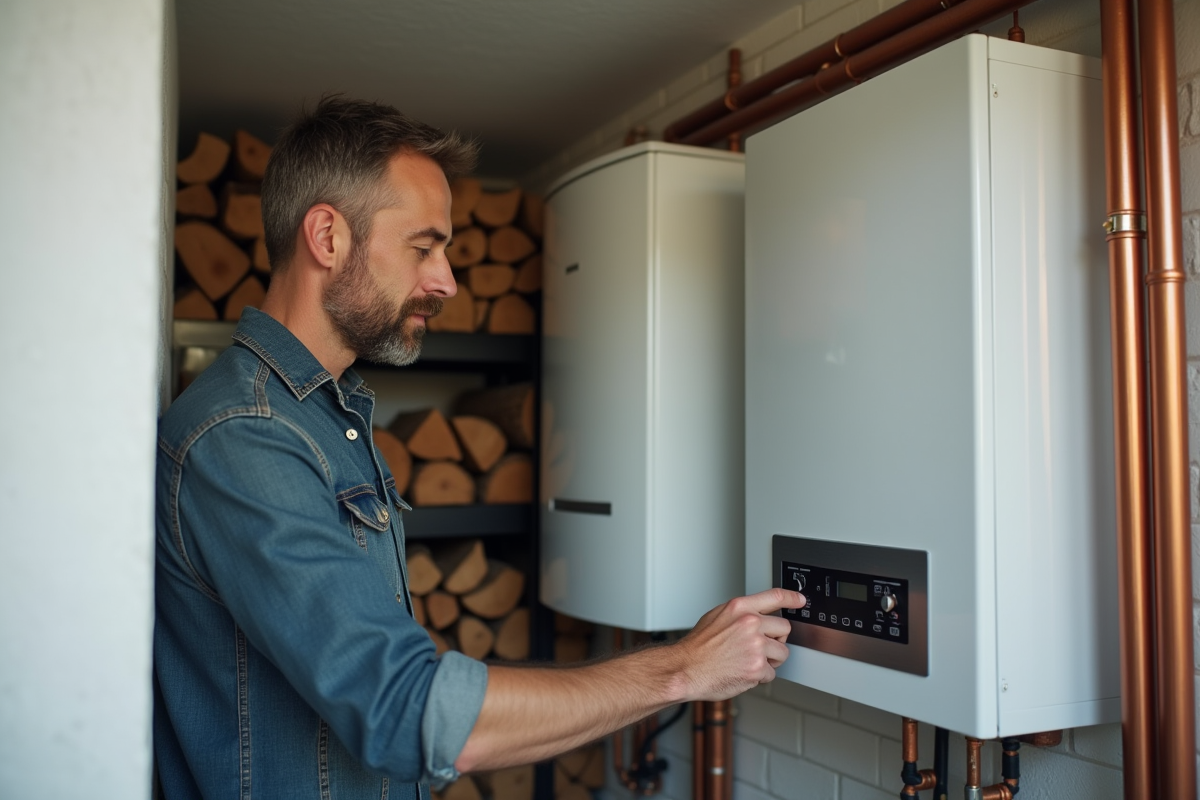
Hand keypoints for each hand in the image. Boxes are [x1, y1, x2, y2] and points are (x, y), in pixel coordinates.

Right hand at [672, 588, 804, 701]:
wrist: (686, 669)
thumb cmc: (698, 647)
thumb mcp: (716, 617)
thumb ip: (740, 614)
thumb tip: (758, 615)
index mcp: (740, 608)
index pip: (775, 597)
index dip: (792, 598)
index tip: (800, 600)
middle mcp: (750, 623)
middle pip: (784, 628)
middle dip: (775, 639)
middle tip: (759, 648)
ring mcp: (755, 646)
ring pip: (782, 652)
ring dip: (770, 660)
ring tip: (748, 661)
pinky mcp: (757, 668)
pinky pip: (771, 673)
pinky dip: (760, 677)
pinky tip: (743, 672)